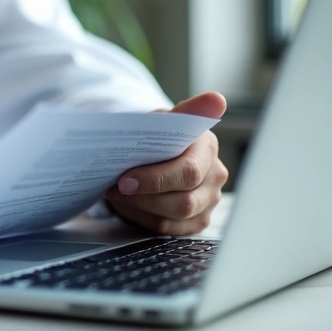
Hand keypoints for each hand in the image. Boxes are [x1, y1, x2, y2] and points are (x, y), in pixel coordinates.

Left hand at [103, 92, 229, 234]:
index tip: (125, 179)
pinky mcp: (196, 220)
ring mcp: (208, 202)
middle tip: (115, 188)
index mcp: (207, 149)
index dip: (155, 180)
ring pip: (172, 219)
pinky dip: (141, 219)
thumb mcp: (166, 120)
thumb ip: (187, 111)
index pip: (188, 172)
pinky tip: (128, 204)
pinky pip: (166, 231)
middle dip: (143, 198)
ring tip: (117, 194)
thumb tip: (216, 99)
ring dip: (138, 209)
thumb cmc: (160, 134)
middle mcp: (214, 177)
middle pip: (183, 203)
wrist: (155, 150)